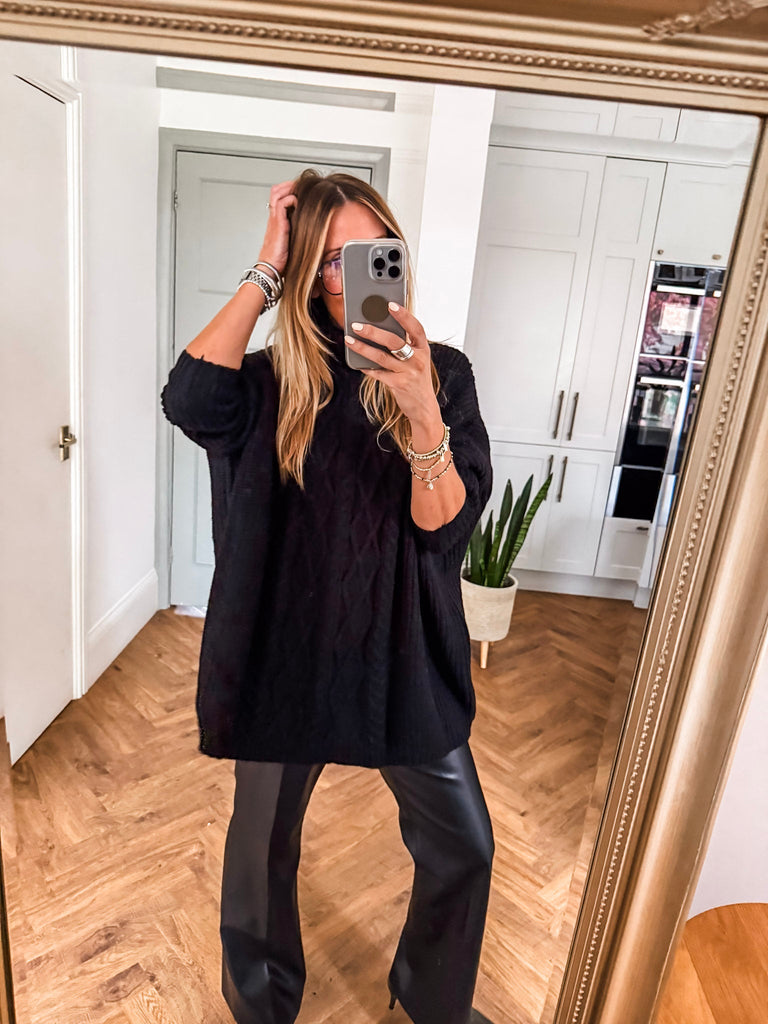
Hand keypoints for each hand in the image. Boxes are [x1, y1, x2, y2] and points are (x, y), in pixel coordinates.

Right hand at [258, 180, 296, 274]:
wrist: (270, 269)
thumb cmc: (280, 262)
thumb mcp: (292, 244)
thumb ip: (298, 235)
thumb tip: (314, 232)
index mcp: (277, 222)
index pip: (280, 197)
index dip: (290, 191)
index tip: (303, 191)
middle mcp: (274, 218)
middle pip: (276, 191)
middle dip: (290, 185)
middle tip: (302, 185)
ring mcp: (275, 219)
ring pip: (278, 193)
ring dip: (290, 188)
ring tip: (301, 189)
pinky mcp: (278, 223)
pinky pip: (282, 203)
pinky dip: (292, 199)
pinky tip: (300, 203)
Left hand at [345, 304, 441, 434]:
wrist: (424, 407)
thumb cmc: (416, 378)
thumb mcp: (416, 359)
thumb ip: (404, 345)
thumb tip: (378, 329)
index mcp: (423, 348)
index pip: (415, 328)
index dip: (404, 315)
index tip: (390, 304)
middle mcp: (418, 359)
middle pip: (394, 341)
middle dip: (373, 331)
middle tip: (356, 325)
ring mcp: (408, 373)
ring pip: (382, 357)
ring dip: (363, 348)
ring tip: (349, 340)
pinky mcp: (399, 385)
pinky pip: (378, 373)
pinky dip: (366, 367)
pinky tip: (357, 363)